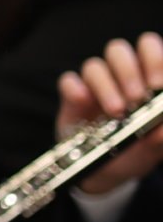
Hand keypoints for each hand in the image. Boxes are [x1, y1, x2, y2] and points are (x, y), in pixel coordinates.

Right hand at [56, 33, 162, 195]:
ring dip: (106, 86)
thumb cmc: (139, 150)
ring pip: (94, 65)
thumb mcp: (158, 145)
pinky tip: (83, 102)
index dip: (155, 59)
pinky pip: (68, 81)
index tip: (157, 84)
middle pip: (118, 50)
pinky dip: (75, 89)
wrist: (108, 173)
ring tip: (117, 111)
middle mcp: (119, 76)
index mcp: (146, 77)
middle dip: (128, 71)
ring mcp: (94, 86)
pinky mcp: (72, 98)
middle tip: (137, 97)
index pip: (149, 49)